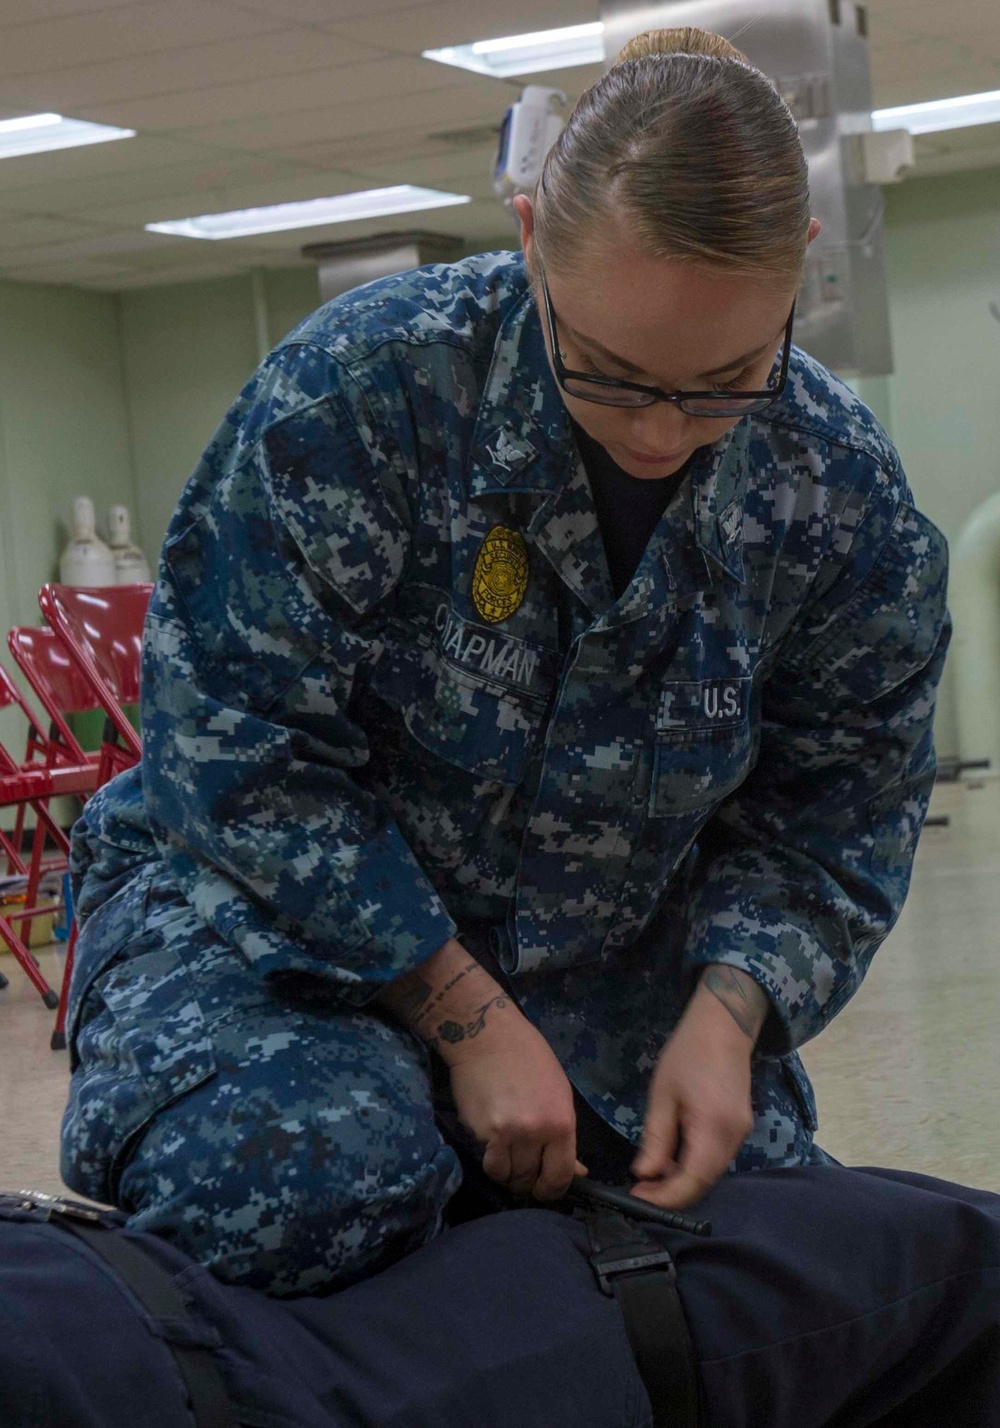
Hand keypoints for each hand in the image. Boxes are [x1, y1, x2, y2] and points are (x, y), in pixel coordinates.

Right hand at [446, 1011, 587, 1201]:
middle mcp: (536, 1132)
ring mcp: (507, 1134)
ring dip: (510, 1174)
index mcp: (561, 1122)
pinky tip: (494, 1150)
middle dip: (530, 1182)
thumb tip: (577, 1170)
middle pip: (532, 1179)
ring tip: (509, 1160)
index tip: (547, 1189)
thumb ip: (564, 1134)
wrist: (486, 1035)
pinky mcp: (482, 1133)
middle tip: (526, 1174)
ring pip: (510, 1177)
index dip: (554, 1190)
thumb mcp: (558, 1091)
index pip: (562, 1175)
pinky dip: (493, 1164)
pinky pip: (490, 1165)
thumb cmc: (528, 1057)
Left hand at [630, 979, 755, 1209]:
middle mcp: (734, 1138)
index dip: (664, 1198)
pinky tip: (672, 1159)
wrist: (724, 1026)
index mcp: (714, 1129)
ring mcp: (741, 1134)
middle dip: (671, 1193)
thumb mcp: (662, 1095)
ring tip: (650, 1175)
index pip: (691, 1182)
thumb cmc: (688, 1054)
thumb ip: (656, 1139)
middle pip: (703, 1182)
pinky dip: (694, 1166)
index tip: (636, 1198)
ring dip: (682, 1181)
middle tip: (639, 1189)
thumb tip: (645, 1175)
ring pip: (711, 1173)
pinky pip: (716, 1159)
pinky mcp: (740, 1129)